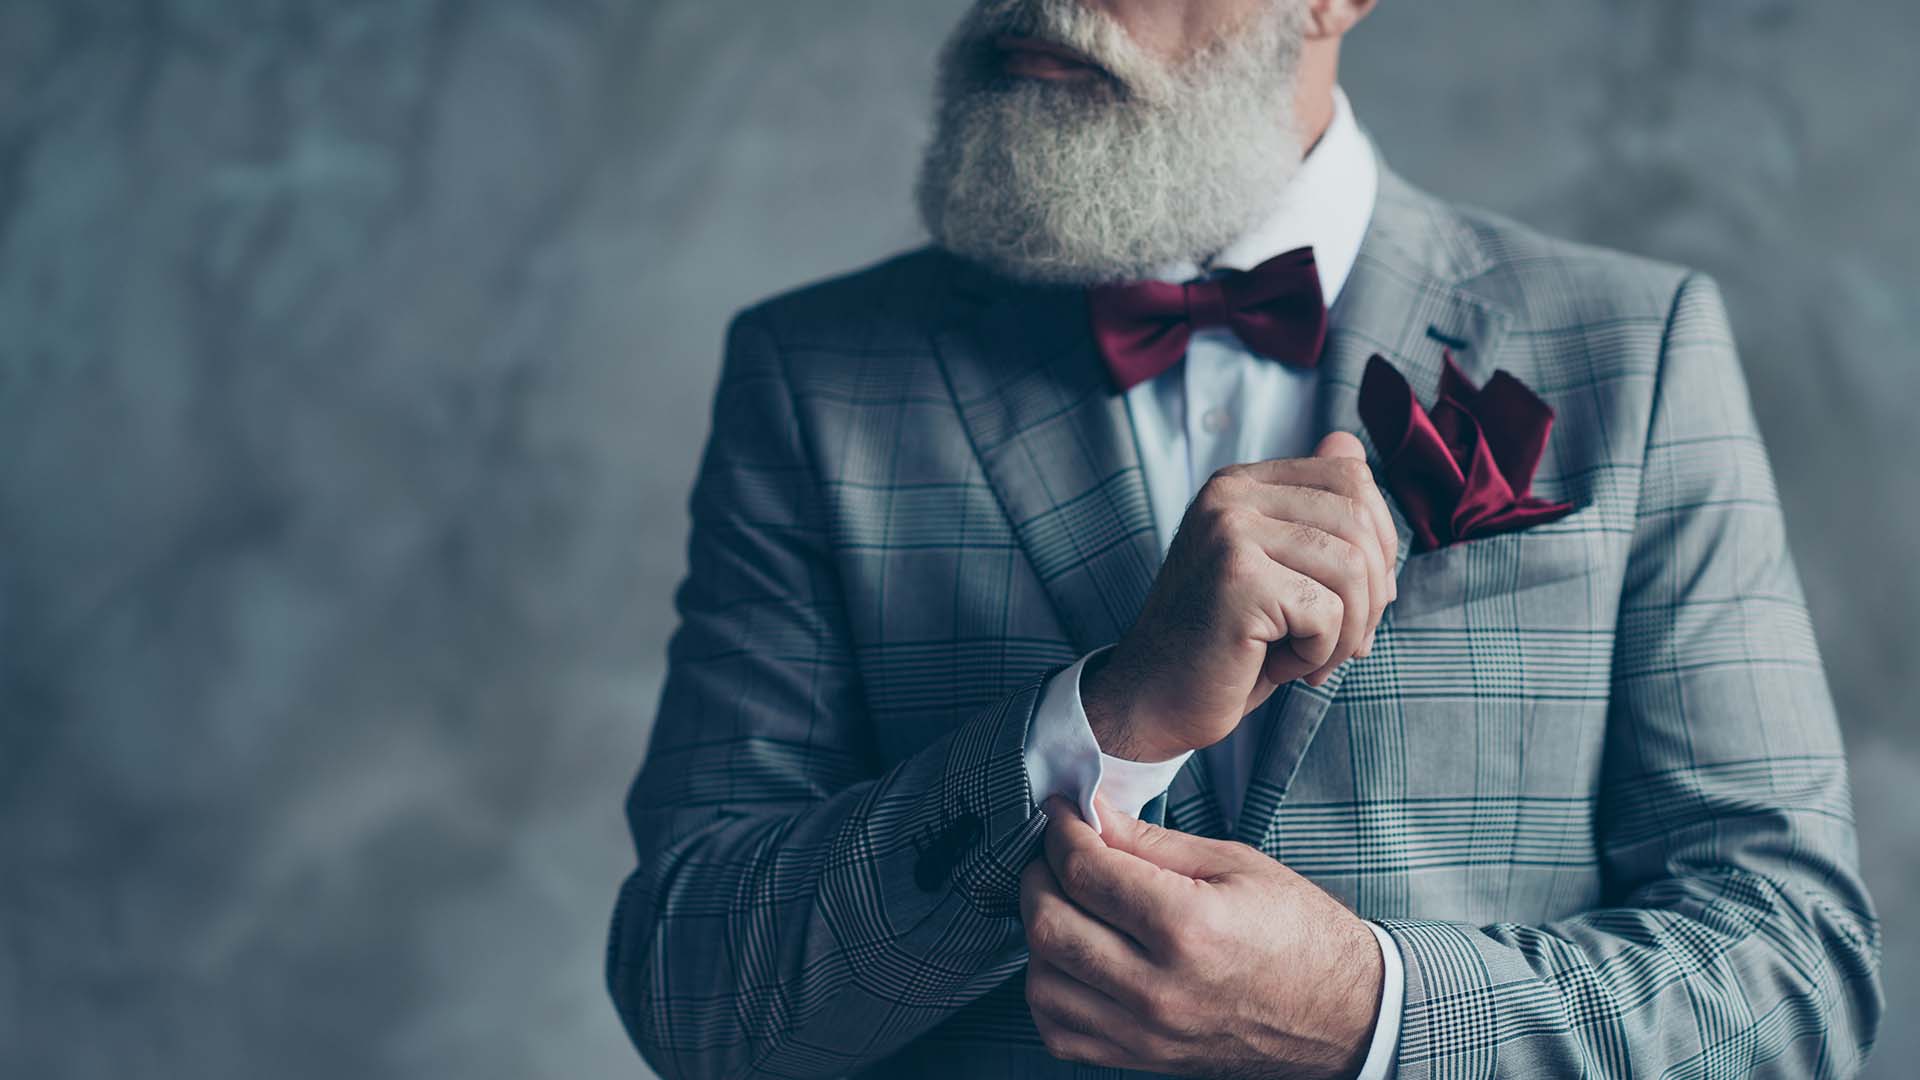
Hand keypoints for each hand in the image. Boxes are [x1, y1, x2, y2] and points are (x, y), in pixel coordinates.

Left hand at [1020, 797, 1383, 1079]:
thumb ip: (1150, 841)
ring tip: (1068, 904)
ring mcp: (1147, 1033)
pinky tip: (1075, 957)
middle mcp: (1160, 988)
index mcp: (1189, 928)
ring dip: (1040, 933)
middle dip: (1038, 875)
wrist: (1342, 1014)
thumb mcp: (1233, 864)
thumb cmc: (1297, 932)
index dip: (1060, 830)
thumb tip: (1089, 813)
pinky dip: (1050, 990)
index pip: (1085, 872)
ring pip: (1043, 983)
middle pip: (1049, 927)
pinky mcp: (1141, 1059)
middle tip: (1057, 852)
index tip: (1063, 811)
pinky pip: (1059, 1031)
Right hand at [1084, 432, 1396, 761]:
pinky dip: (1319, 652)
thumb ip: (1312, 509)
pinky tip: (1282, 665)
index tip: (1358, 599)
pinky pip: (1327, 611)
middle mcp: (1230, 494)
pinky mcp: (1237, 577)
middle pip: (1359, 521)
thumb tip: (1350, 442)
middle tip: (1345, 643)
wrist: (1155, 698)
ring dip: (1348, 631)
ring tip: (1311, 658)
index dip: (1379, 542)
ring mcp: (1229, 530)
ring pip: (1351, 568)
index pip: (1351, 479)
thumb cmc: (1225, 642)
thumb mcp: (1277, 567)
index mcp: (1240, 484)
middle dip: (1372, 594)